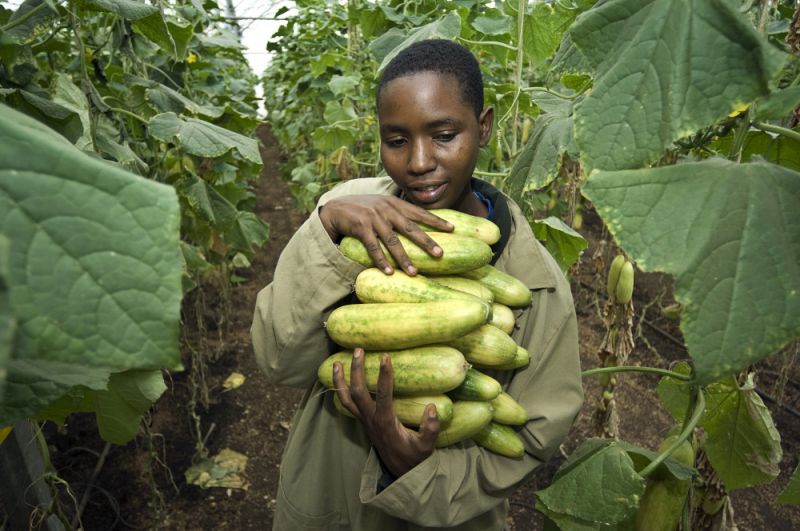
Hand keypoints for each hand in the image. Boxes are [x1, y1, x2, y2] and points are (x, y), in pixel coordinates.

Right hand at [319, 195, 452, 274]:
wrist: (336, 208)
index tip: (453, 228)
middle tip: (440, 254)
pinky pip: (373, 248)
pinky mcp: (360, 228)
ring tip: (414, 272)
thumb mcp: (383, 205)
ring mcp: (373, 219)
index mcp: (395, 204)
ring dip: (404, 258)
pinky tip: (389, 272)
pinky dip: (381, 261)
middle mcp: (387, 210)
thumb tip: (419, 224)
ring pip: (393, 241)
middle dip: (426, 242)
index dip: (436, 221)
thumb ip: (399, 212)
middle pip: (410, 228)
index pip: (419, 213)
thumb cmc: (363, 209)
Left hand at [333, 348, 439, 476]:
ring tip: (337, 361)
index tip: (385, 356)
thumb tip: (432, 408)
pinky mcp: (362, 420)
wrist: (400, 469)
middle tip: (359, 349)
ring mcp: (364, 420)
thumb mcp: (426, 446)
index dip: (384, 375)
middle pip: (358, 392)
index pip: (383, 394)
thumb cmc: (414, 455)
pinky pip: (347, 403)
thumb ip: (430, 429)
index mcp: (386, 422)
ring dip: (340, 380)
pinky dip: (340, 389)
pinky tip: (339, 377)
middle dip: (357, 370)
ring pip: (346, 398)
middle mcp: (371, 419)